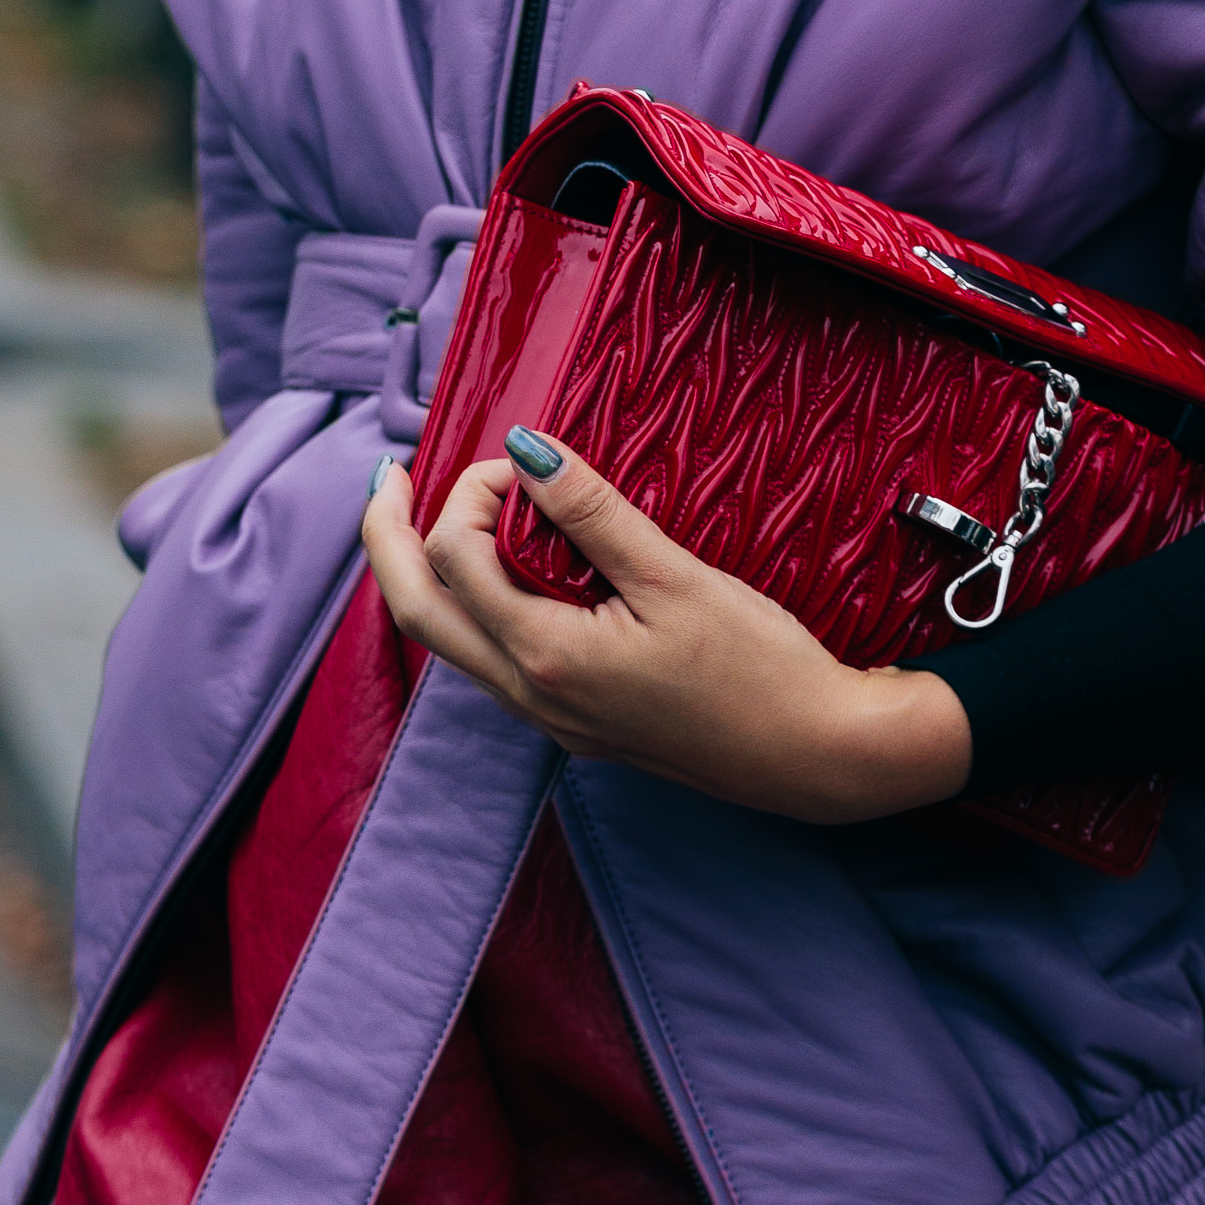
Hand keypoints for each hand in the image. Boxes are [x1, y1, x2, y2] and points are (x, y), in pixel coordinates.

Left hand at [361, 434, 972, 824]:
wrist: (817, 755)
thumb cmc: (760, 667)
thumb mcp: (674, 576)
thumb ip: (591, 513)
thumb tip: (525, 449)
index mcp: (546, 657)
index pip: (457, 558)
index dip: (473, 492)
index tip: (527, 459)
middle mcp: (531, 696)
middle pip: (416, 612)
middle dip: (389, 538)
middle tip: (388, 475)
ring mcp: (551, 718)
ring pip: (449, 643)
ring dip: (429, 574)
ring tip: (436, 513)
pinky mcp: (578, 722)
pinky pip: (494, 661)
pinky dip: (477, 605)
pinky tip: (508, 570)